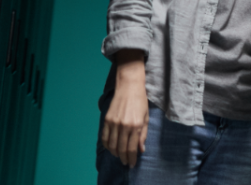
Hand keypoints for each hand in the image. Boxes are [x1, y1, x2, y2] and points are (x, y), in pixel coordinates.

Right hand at [101, 50, 148, 166]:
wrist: (129, 87)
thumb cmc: (140, 101)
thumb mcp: (146, 118)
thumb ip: (143, 135)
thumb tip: (141, 149)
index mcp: (136, 125)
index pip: (131, 148)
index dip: (131, 158)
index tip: (132, 163)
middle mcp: (124, 126)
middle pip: (121, 149)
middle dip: (124, 158)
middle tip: (126, 163)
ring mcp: (114, 123)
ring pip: (112, 145)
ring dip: (115, 153)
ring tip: (119, 156)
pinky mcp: (107, 120)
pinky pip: (104, 137)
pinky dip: (107, 145)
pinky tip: (111, 148)